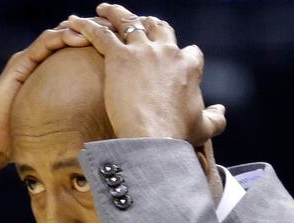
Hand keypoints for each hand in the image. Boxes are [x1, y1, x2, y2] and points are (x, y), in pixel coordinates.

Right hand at [0, 21, 110, 195]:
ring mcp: (31, 59)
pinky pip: (43, 44)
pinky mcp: (20, 63)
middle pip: (75, 35)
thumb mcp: (66, 126)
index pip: (85, 49)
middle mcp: (45, 61)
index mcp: (58, 73)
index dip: (106, 42)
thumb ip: (85, 120)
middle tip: (121, 26)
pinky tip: (77, 37)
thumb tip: (116, 131)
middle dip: (98, 28)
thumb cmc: (29, 137)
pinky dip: (60, 37)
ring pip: (60, 33)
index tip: (129, 41)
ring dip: (82, 28)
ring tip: (102, 27)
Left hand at [66, 4, 225, 145]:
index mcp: (189, 66)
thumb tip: (221, 110)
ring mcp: (142, 52)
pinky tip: (72, 21)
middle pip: (159, 28)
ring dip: (115, 13)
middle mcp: (167, 52)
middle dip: (149, 23)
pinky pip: (99, 34)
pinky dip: (85, 26)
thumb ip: (216, 118)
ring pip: (128, 22)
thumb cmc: (178, 136)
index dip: (183, 54)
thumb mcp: (205, 128)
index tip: (175, 58)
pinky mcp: (119, 58)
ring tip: (103, 9)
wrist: (155, 138)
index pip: (189, 52)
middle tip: (138, 23)